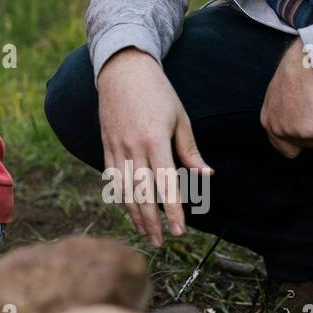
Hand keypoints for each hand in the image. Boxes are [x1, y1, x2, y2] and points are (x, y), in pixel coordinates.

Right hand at [96, 48, 212, 247]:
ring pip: (123, 190)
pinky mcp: (105, 145)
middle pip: (141, 193)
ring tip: (145, 234)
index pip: (165, 184)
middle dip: (151, 221)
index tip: (180, 231)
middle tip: (161, 242)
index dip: (173, 210)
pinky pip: (111, 178)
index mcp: (154, 140)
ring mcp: (115, 147)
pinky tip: (129, 211)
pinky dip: (120, 197)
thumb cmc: (157, 92)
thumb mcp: (180, 118)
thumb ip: (190, 150)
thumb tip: (206, 175)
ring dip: (134, 215)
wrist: (122, 70)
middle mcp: (132, 147)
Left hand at [261, 39, 312, 157]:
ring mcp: (293, 132)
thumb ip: (289, 113)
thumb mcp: (284, 94)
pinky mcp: (311, 132)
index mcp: (268, 120)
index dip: (301, 142)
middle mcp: (277, 129)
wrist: (311, 60)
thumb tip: (306, 120)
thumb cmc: (302, 69)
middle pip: (307, 147)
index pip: (283, 147)